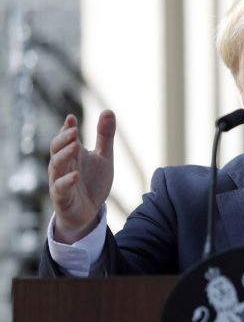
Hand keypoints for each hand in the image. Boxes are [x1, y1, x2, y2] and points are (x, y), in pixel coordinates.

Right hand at [48, 110, 115, 242]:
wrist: (89, 212)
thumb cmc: (92, 182)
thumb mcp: (103, 157)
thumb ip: (105, 136)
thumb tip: (108, 110)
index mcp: (72, 154)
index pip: (66, 138)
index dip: (67, 128)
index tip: (71, 118)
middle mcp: (63, 165)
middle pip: (57, 149)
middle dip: (64, 139)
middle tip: (73, 130)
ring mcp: (60, 181)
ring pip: (56, 166)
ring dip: (64, 155)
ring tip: (76, 146)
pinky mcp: (62, 197)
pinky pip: (60, 188)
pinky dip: (66, 181)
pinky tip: (75, 175)